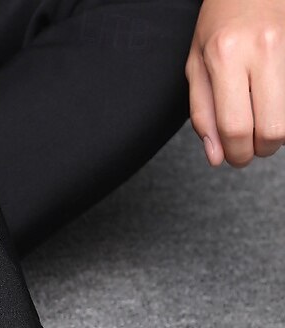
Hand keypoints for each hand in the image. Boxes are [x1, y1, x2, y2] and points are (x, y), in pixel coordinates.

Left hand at [186, 0, 284, 166]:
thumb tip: (216, 156)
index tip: (233, 158)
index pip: (236, 127)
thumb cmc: (220, 24)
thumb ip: (203, 114)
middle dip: (260, 150)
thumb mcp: (197, 67)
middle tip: (249, 146)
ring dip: (276, 134)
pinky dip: (284, 113)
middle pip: (273, 130)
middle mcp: (263, 50)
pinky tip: (271, 106)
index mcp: (226, 57)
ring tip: (260, 123)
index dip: (236, 154)